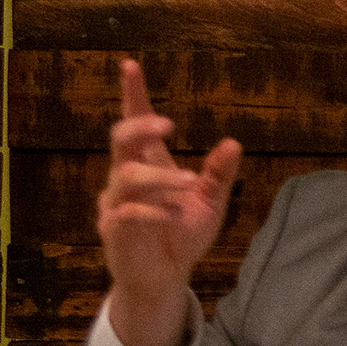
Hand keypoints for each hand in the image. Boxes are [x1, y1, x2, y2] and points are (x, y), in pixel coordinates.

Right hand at [93, 57, 242, 345]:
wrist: (163, 280)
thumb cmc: (180, 236)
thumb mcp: (209, 204)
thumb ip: (217, 175)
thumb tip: (233, 143)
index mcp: (147, 164)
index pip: (135, 122)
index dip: (133, 95)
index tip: (131, 65)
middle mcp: (126, 177)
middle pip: (120, 138)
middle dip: (140, 126)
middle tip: (169, 125)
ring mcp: (115, 202)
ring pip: (127, 176)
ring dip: (159, 177)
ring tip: (187, 182)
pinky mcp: (113, 229)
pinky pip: (127, 213)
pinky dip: (153, 211)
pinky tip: (173, 216)